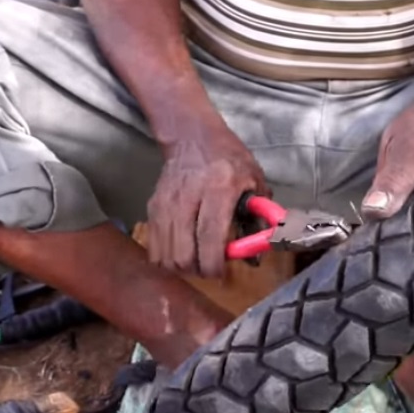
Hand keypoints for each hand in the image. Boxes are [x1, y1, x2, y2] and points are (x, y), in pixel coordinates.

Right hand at [148, 126, 266, 276]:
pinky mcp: (153, 206)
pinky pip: (154, 245)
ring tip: (196, 262)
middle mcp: (189, 195)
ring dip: (181, 267)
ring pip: (166, 253)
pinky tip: (180, 254)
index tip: (221, 275)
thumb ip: (260, 216)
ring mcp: (167, 202)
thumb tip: (259, 251)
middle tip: (210, 270)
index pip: (210, 234)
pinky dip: (166, 258)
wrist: (193, 137)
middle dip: (197, 270)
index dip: (213, 262)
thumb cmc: (230, 160)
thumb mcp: (254, 181)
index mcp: (220, 188)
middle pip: (184, 250)